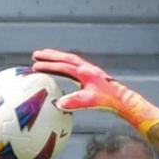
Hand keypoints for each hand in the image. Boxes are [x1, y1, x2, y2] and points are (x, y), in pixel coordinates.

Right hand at [31, 48, 158, 134]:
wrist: (122, 99)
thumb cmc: (107, 100)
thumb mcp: (90, 102)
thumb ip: (74, 102)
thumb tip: (58, 104)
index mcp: (85, 73)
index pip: (63, 67)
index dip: (48, 66)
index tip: (35, 66)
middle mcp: (86, 68)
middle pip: (65, 57)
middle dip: (50, 55)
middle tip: (35, 55)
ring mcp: (89, 69)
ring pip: (69, 59)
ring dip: (56, 57)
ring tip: (44, 57)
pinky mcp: (90, 74)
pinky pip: (74, 65)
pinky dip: (64, 63)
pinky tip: (59, 68)